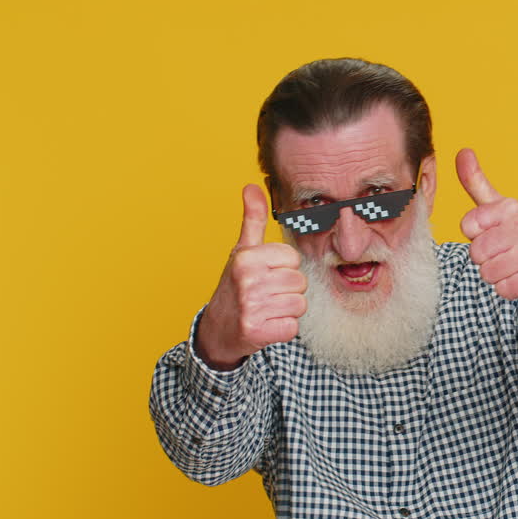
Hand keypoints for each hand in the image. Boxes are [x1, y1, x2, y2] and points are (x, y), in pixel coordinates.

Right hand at [196, 184, 307, 369]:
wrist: (218, 329)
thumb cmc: (235, 286)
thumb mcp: (242, 250)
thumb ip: (252, 219)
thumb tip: (251, 186)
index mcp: (246, 257)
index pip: (293, 258)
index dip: (284, 268)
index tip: (265, 274)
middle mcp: (247, 280)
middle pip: (299, 282)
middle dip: (287, 290)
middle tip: (266, 294)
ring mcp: (251, 307)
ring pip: (299, 304)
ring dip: (287, 310)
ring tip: (267, 308)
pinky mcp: (257, 332)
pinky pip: (293, 327)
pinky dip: (283, 328)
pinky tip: (267, 324)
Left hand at [457, 148, 517, 299]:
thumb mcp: (499, 205)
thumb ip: (476, 181)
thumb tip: (461, 151)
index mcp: (511, 207)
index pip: (467, 226)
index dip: (476, 234)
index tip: (494, 232)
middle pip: (476, 252)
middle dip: (486, 257)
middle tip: (505, 251)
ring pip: (487, 273)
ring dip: (496, 273)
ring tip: (513, 264)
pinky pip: (502, 289)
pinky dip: (508, 288)